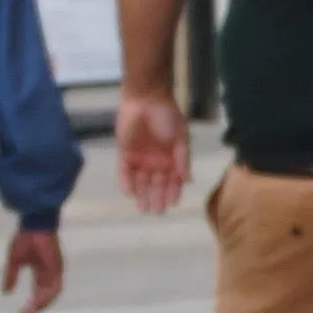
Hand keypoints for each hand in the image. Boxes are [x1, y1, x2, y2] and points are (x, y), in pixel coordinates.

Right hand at [4, 225, 63, 312]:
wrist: (34, 226)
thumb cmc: (25, 239)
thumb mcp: (14, 262)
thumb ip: (11, 277)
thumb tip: (6, 292)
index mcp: (41, 272)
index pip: (39, 293)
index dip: (31, 305)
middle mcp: (50, 274)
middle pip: (47, 297)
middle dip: (36, 308)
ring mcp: (56, 271)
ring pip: (52, 294)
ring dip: (41, 305)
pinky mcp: (57, 268)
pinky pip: (54, 287)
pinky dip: (46, 297)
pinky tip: (36, 303)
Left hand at [117, 90, 189, 214]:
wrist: (146, 100)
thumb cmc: (167, 117)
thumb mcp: (181, 138)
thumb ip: (183, 159)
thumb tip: (188, 180)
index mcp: (171, 159)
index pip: (172, 180)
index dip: (173, 191)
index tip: (172, 203)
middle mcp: (155, 162)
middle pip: (156, 184)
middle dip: (157, 197)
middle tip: (156, 211)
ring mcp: (139, 159)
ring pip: (141, 181)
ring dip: (142, 194)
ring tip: (143, 208)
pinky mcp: (125, 154)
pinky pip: (124, 172)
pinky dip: (126, 182)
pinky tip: (130, 193)